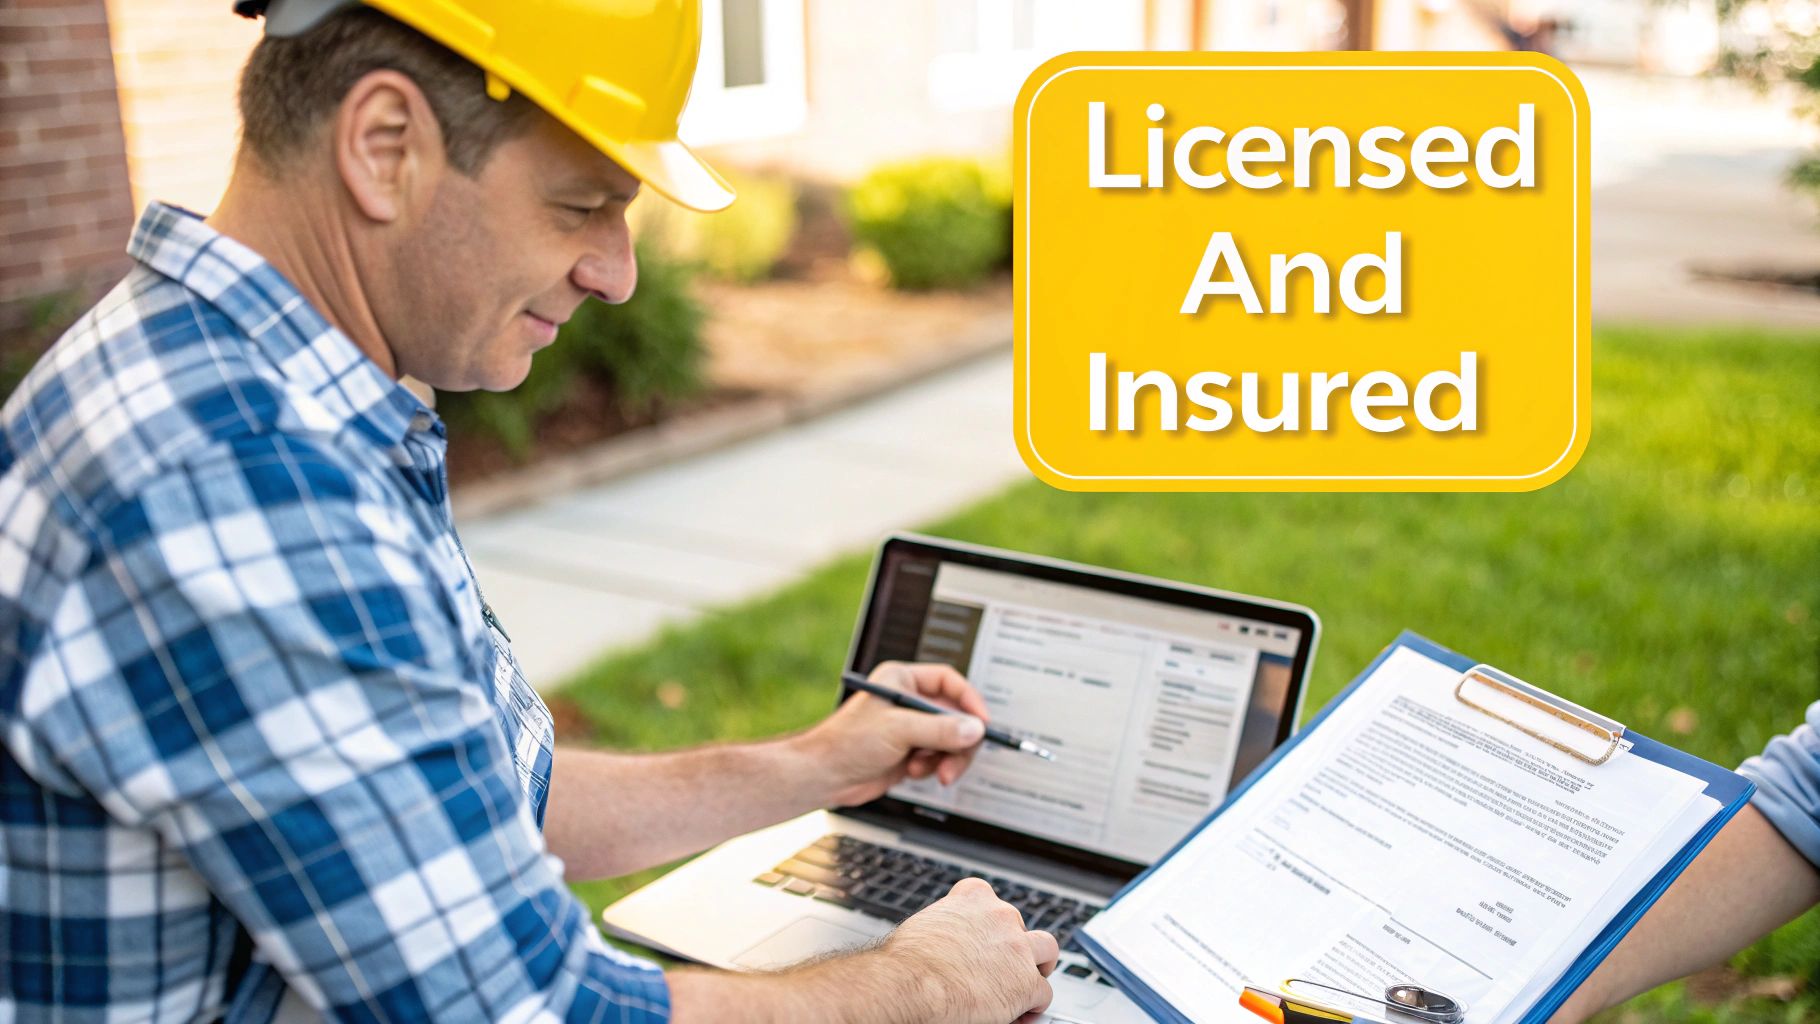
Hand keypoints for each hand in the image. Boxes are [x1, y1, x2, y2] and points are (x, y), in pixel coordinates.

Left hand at [795, 661, 991, 807]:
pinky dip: (933, 767)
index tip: (981, 722)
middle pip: (955, 715)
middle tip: (958, 757)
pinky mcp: (910, 753)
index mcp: (902, 680)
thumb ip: (940, 729)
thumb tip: (975, 729)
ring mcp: (911, 729)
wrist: (824, 776)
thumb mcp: (898, 730)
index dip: (969, 701)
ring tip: (927, 769)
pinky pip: (939, 758)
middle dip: (958, 740)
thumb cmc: (847, 742)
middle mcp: (909, 703)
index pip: (949, 682)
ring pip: (951, 740)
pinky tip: (913, 771)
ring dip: (945, 758)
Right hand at [882, 878, 1059, 1023]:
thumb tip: (938, 944)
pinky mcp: (1026, 982)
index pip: (988, 899)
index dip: (987, 921)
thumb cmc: (908, 959)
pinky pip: (1043, 993)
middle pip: (1019, 925)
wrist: (912, 983)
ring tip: (1031, 980)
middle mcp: (1000, 916)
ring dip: (1039, 965)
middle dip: (1014, 943)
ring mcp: (1017, 948)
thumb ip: (943, 927)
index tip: (983, 934)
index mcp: (972, 897)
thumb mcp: (925, 924)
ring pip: (1046, 950)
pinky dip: (1033, 1004)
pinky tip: (1021, 1013)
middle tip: (1004, 963)